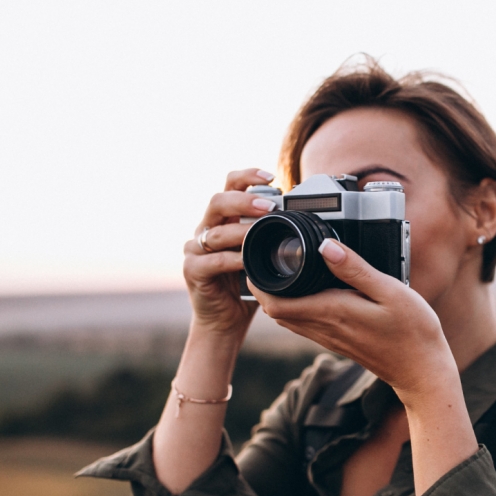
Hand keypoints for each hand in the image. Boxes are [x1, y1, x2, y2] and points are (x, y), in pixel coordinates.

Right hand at [184, 168, 277, 334]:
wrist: (225, 319)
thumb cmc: (246, 285)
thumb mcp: (262, 254)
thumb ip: (271, 234)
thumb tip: (303, 217)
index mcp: (224, 219)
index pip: (230, 186)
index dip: (247, 176)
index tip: (271, 177)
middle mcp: (206, 229)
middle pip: (218, 201)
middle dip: (244, 201)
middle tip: (269, 206)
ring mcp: (195, 249)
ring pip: (215, 232)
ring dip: (241, 231)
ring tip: (261, 232)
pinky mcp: (192, 270)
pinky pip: (212, 261)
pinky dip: (232, 260)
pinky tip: (247, 261)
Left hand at [250, 239, 458, 403]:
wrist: (422, 371)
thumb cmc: (412, 331)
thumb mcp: (390, 291)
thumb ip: (355, 269)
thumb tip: (324, 246)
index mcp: (332, 312)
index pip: (276, 303)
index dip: (258, 283)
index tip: (256, 259)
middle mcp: (325, 328)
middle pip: (276, 311)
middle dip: (262, 287)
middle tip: (263, 258)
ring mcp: (330, 338)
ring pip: (288, 319)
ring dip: (276, 298)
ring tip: (278, 271)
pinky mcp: (338, 342)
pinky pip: (304, 324)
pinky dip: (294, 307)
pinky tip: (306, 292)